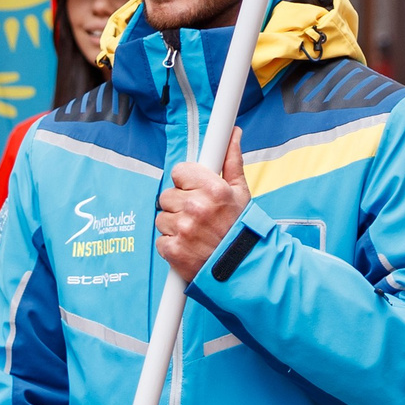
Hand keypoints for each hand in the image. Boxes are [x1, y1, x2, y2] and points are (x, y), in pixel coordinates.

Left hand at [157, 129, 248, 281]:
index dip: (186, 182)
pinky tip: (189, 246)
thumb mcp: (241, 193)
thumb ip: (231, 161)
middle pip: (168, 195)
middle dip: (180, 204)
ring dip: (175, 225)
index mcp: (213, 189)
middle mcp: (196, 207)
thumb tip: (232, 134)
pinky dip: (171, 244)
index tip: (194, 191)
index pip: (179, 171)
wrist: (243, 269)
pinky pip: (160, 239)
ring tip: (195, 233)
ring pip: (162, 217)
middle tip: (198, 216)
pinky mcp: (173, 249)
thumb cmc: (242, 230)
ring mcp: (183, 229)